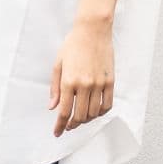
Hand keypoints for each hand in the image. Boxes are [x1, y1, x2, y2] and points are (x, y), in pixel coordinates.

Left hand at [49, 19, 114, 135]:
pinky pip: (107, 104)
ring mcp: (99, 84)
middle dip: (73, 124)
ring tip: (81, 118)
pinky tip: (95, 112)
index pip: (64, 111)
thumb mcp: (58, 64)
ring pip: (94, 113)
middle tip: (69, 126)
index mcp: (69, 81)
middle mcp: (84, 85)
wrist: (93, 30)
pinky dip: (101, 112)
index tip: (58, 133)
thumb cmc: (73, 44)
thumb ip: (55, 88)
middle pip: (80, 116)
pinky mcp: (110, 81)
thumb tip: (53, 106)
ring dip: (86, 120)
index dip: (60, 126)